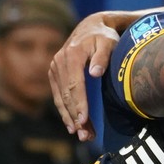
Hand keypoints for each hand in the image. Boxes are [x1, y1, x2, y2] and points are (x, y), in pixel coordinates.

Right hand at [49, 12, 121, 141]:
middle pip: (66, 95)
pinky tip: (72, 125)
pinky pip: (58, 95)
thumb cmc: (104, 37)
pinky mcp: (54, 73)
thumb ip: (103, 57)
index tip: (83, 120)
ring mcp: (54, 68)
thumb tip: (96, 73)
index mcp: (72, 55)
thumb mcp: (108, 43)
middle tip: (85, 135)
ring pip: (60, 98)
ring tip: (82, 135)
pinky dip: (64, 111)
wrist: (90, 27)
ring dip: (69, 118)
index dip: (79, 104)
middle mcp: (59, 62)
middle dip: (75, 117)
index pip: (74, 85)